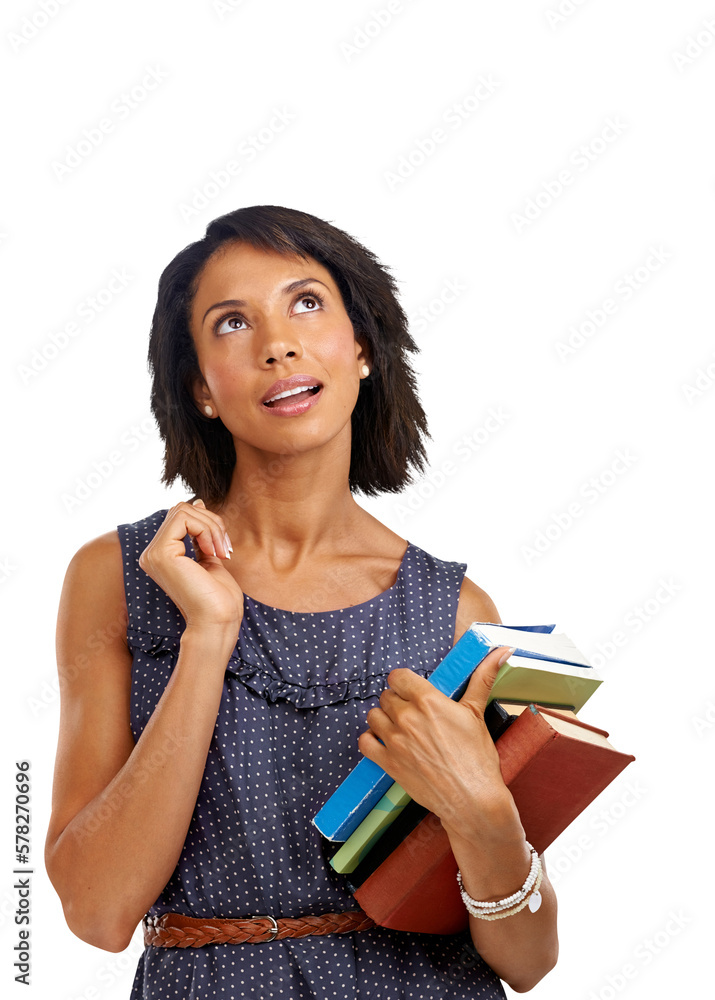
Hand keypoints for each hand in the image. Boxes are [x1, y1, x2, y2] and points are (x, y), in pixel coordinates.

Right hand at [138, 499, 243, 631]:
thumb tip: (198, 501)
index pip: (180, 516)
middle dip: (211, 522)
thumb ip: (201, 531)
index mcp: (161, 554)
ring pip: (183, 510)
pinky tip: (214, 552)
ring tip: (222, 551)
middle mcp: (151, 553)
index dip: (208, 523)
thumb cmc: (219, 598)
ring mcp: (153, 553)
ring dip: (212, 526)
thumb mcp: (211, 555)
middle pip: (181, 509)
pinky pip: (184, 518)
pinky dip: (206, 529)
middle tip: (225, 548)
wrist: (219, 621)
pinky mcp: (161, 553)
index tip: (224, 548)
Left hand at [358, 645, 519, 836]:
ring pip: (373, 716)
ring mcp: (395, 741)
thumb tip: (501, 651)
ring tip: (398, 727)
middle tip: (412, 714)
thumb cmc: (478, 758)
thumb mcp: (478, 713)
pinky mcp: (388, 763)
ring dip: (383, 719)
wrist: (472, 799)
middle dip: (397, 701)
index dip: (404, 682)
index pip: (398, 677)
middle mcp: (407, 718)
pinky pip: (364, 742)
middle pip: (386, 696)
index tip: (411, 690)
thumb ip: (482, 678)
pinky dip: (371, 740)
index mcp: (428, 701)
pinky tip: (385, 742)